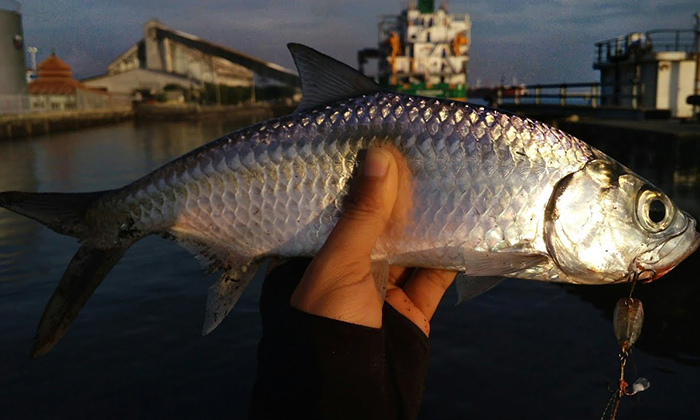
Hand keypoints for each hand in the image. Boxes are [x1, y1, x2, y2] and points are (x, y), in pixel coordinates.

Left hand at [290, 147, 455, 334]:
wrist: (351, 397)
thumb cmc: (327, 325)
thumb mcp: (339, 265)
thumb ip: (361, 216)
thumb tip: (379, 158)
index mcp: (315, 258)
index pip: (336, 209)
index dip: (356, 180)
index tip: (378, 145)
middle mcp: (347, 270)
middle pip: (376, 226)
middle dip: (397, 198)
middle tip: (420, 156)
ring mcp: (380, 291)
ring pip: (408, 249)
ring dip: (427, 224)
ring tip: (447, 184)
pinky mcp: (410, 310)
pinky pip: (432, 277)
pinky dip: (449, 257)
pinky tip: (464, 228)